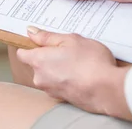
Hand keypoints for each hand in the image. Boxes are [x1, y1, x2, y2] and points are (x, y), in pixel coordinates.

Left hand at [17, 26, 131, 120]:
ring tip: (78, 64)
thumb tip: (31, 32)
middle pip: (36, 64)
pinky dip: (67, 80)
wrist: (109, 91)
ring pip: (49, 76)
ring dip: (59, 70)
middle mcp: (40, 78)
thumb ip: (47, 36)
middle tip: (67, 51)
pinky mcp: (62, 100)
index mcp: (38, 61)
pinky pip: (60, 86)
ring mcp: (51, 91)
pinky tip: (82, 75)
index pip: (22, 53)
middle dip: (49, 57)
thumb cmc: (91, 63)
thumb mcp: (70, 40)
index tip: (42, 42)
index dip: (30, 46)